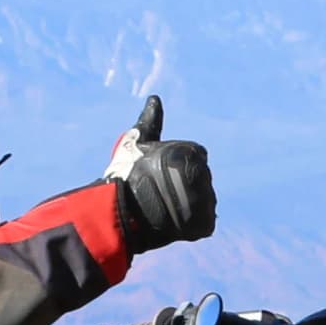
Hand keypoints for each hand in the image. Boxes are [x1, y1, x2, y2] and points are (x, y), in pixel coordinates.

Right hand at [107, 94, 215, 250]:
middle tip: (158, 194)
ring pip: (203, 204)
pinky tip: (173, 223)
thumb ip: (151, 120)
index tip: (157, 176)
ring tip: (163, 210)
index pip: (196, 162)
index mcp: (194, 152)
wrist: (119, 208)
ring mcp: (207, 200)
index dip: (175, 171)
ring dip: (187, 208)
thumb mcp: (138, 140)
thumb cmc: (126, 172)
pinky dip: (191, 225)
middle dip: (182, 189)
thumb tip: (155, 99)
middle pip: (200, 183)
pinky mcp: (204, 224)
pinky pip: (203, 224)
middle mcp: (204, 174)